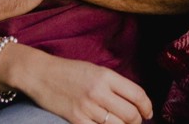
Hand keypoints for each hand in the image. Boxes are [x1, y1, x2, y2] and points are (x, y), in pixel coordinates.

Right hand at [13, 52, 152, 123]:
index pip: (137, 95)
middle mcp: (99, 91)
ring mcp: (87, 107)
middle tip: (135, 121)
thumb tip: (134, 102)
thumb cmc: (69, 71)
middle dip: (137, 121)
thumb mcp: (95, 70)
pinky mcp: (76, 120)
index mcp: (106, 76)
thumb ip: (114, 84)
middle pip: (131, 115)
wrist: (40, 74)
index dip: (147, 107)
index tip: (147, 113)